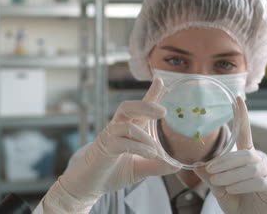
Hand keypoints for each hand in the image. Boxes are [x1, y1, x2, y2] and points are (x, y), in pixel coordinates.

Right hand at [42, 78, 179, 213]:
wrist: (89, 185)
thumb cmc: (112, 173)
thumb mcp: (139, 169)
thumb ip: (156, 166)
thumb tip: (176, 166)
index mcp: (127, 130)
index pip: (139, 109)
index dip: (150, 94)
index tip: (161, 82)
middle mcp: (117, 129)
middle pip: (128, 107)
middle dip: (146, 104)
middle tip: (164, 111)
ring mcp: (109, 137)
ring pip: (125, 123)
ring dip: (144, 136)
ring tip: (156, 150)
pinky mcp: (104, 148)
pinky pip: (121, 142)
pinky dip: (138, 147)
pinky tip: (149, 154)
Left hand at [194, 97, 266, 213]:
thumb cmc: (236, 201)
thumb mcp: (219, 188)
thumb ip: (209, 177)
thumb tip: (195, 164)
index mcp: (246, 157)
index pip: (245, 133)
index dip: (242, 116)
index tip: (238, 99)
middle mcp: (259, 161)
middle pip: (243, 154)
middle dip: (225, 161)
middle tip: (209, 170)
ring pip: (249, 167)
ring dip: (230, 174)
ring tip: (217, 182)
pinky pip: (257, 181)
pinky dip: (241, 185)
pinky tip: (231, 189)